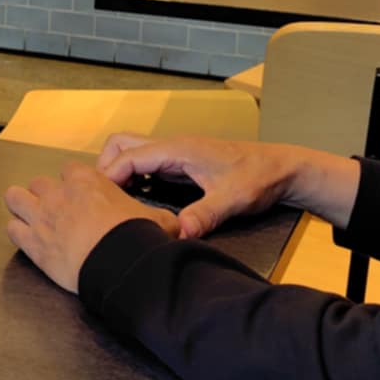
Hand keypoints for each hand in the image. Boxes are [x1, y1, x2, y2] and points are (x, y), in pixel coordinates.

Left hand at [3, 162, 176, 294]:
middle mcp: (60, 194)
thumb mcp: (158, 219)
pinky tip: (27, 239)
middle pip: (39, 183)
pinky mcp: (33, 244)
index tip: (81, 194)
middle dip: (46, 194)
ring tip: (32, 217)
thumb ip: (159, 216)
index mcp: (88, 182)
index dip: (74, 182)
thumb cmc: (138, 238)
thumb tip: (178, 225)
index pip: (71, 169)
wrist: (121, 265)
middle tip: (57, 209)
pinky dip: (18, 233)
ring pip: (15, 197)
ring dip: (22, 206)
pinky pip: (12, 229)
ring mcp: (42, 217)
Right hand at [97, 134, 360, 239]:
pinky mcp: (181, 164)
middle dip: (106, 168)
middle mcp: (172, 147)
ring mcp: (176, 154)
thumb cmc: (258, 177)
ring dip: (119, 171)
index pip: (128, 156)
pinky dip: (133, 177)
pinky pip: (147, 164)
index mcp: (178, 149)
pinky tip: (138, 202)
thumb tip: (180, 234)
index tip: (97, 201)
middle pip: (122, 144)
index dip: (108, 176)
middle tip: (104, 200)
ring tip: (116, 203)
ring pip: (133, 152)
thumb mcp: (233, 199)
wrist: (281, 168)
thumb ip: (205, 215)